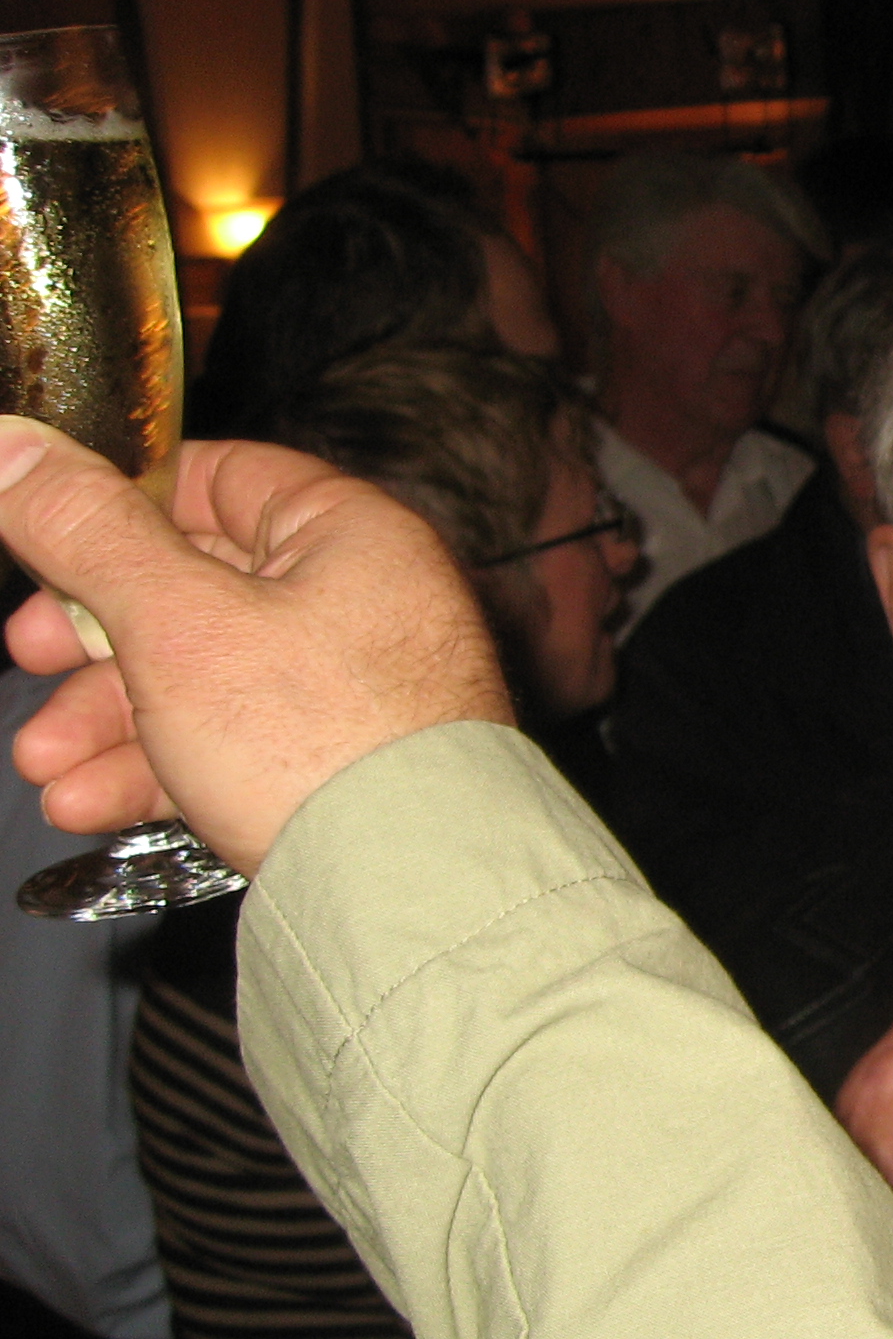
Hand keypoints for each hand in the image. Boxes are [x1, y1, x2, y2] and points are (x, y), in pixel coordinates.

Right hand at [1, 421, 511, 871]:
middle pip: (195, 588)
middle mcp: (364, 604)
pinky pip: (233, 750)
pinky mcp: (339, 770)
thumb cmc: (318, 742)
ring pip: (202, 680)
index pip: (221, 478)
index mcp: (350, 536)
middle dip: (91, 638)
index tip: (42, 532)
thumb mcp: (176, 621)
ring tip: (44, 763)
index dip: (122, 502)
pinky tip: (87, 804)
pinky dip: (159, 771)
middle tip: (28, 657)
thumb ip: (85, 531)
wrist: (406, 893)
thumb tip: (8, 446)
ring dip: (107, 720)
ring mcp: (357, 692)